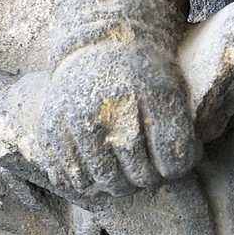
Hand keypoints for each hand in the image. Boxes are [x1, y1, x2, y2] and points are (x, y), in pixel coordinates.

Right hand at [36, 40, 196, 195]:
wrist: (98, 48)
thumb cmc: (143, 77)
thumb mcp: (173, 91)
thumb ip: (181, 132)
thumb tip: (179, 171)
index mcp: (153, 93)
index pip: (172, 158)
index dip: (177, 170)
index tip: (173, 166)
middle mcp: (112, 104)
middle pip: (139, 174)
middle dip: (148, 180)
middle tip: (146, 174)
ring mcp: (77, 116)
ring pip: (106, 180)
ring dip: (119, 186)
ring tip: (124, 175)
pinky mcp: (51, 127)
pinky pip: (72, 177)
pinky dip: (87, 183)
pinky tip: (95, 171)